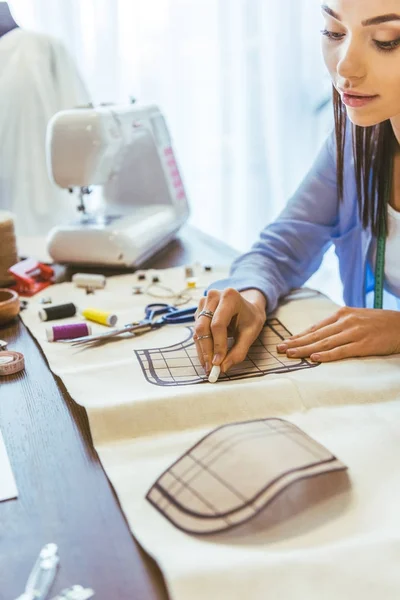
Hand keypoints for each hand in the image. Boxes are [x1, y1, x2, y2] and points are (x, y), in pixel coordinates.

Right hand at [194, 288, 266, 373]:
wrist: (247, 306)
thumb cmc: (250, 318)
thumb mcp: (251, 334)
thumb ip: (238, 351)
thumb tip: (223, 368)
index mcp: (230, 296)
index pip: (218, 324)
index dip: (217, 345)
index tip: (218, 363)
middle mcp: (213, 296)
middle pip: (203, 327)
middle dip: (206, 350)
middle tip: (210, 368)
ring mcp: (204, 302)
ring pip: (197, 330)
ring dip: (202, 350)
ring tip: (208, 367)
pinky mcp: (198, 311)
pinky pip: (196, 331)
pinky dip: (201, 346)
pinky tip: (206, 357)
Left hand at [277, 306, 399, 361]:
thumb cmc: (379, 323)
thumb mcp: (356, 318)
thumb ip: (339, 325)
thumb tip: (319, 335)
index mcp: (342, 314)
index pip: (315, 327)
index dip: (298, 336)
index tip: (284, 342)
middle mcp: (345, 322)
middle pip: (316, 335)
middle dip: (296, 343)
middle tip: (279, 349)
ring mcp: (354, 332)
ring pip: (324, 342)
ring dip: (305, 349)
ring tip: (290, 354)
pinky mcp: (364, 344)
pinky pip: (342, 351)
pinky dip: (326, 355)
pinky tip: (314, 358)